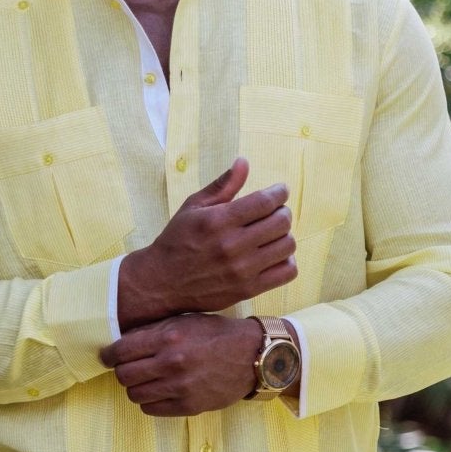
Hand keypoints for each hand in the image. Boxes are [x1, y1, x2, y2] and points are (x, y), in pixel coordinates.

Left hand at [99, 314, 264, 416]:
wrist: (252, 356)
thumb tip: (122, 341)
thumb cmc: (216, 335)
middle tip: (128, 369)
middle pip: (123, 375)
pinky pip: (151, 409)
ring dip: (136, 388)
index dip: (109, 355)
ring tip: (146, 381)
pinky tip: (159, 392)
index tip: (108, 357)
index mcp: (169, 337)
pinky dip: (149, 401)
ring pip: (134, 394)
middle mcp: (172, 363)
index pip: (121, 351)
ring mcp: (180, 387)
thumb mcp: (185, 321)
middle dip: (121, 371)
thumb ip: (153, 331)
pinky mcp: (189, 406)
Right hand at [116, 159, 296, 327]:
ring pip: (287, 246)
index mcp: (219, 220)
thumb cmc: (178, 240)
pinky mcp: (247, 290)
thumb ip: (222, 185)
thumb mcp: (194, 206)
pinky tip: (274, 256)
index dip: (279, 193)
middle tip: (276, 213)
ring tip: (273, 235)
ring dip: (285, 236)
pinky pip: (286, 273)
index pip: (265, 201)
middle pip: (281, 222)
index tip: (280, 192)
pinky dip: (288, 261)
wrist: (163, 282)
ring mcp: (242, 270)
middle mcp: (232, 245)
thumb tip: (243, 162)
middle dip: (283, 212)